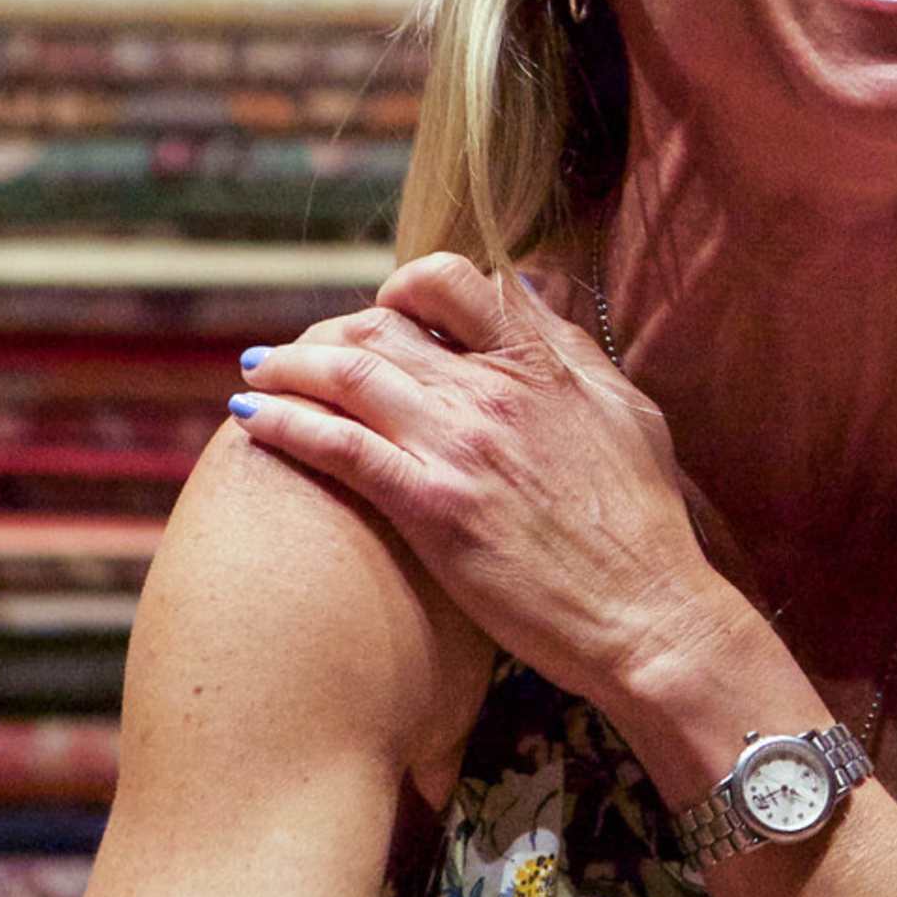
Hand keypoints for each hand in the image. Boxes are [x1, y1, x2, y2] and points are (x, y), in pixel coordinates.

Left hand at [222, 253, 741, 699]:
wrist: (647, 614)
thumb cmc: (644, 526)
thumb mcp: (629, 413)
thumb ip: (574, 352)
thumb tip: (530, 299)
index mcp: (542, 364)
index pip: (453, 282)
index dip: (403, 287)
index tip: (381, 311)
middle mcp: (494, 392)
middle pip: (381, 328)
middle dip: (326, 333)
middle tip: (296, 353)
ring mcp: (459, 447)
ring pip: (347, 376)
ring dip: (287, 367)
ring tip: (255, 374)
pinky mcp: (432, 508)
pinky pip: (339, 447)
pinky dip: (285, 424)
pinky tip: (249, 419)